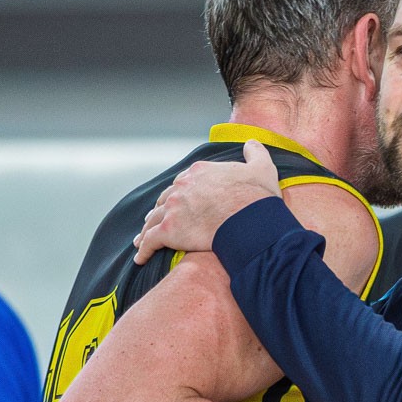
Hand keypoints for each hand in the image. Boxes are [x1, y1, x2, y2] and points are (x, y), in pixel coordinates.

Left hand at [134, 141, 282, 264]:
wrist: (250, 220)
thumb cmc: (257, 198)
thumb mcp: (261, 167)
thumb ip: (255, 152)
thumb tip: (251, 142)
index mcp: (199, 172)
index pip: (183, 183)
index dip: (180, 194)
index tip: (177, 201)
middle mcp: (181, 187)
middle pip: (164, 199)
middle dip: (160, 210)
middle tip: (156, 219)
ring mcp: (173, 208)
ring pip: (154, 220)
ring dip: (147, 230)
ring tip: (142, 240)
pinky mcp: (169, 231)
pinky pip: (151, 241)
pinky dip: (144, 250)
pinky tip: (140, 258)